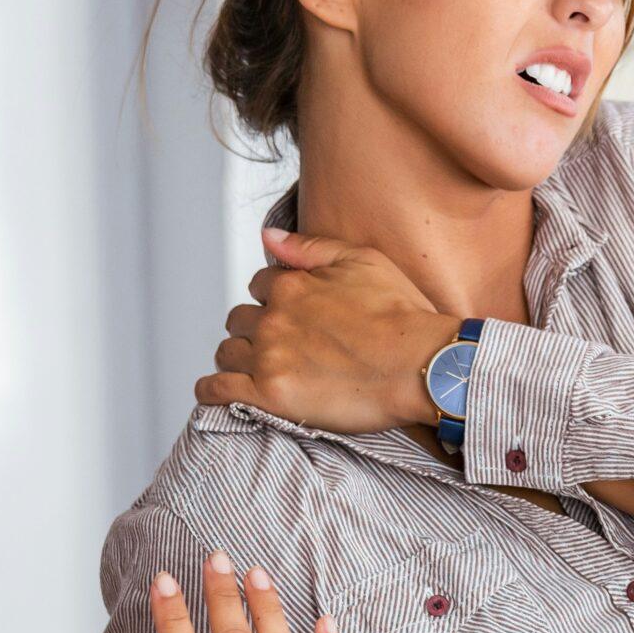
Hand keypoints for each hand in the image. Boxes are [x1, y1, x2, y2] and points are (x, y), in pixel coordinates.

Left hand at [195, 227, 458, 432]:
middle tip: (281, 345)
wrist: (422, 365)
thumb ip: (310, 247)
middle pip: (240, 320)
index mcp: (291, 284)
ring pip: (227, 352)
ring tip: (259, 368)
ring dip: (238, 358)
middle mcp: (273, 319)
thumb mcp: (364, 261)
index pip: (260, 286)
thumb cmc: (403, 316)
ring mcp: (269, 358)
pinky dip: (211, 390)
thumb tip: (267, 237)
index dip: (275, 299)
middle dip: (256, 329)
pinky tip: (218, 391)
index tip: (292, 314)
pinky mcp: (270, 395)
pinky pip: (217, 390)